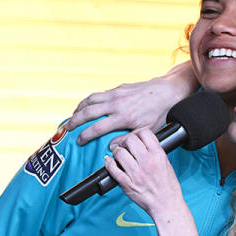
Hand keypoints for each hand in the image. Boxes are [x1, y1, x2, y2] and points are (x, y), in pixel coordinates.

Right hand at [66, 62, 195, 145]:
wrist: (168, 91)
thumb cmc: (159, 113)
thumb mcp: (146, 130)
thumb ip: (128, 139)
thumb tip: (112, 147)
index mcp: (123, 117)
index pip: (97, 128)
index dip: (84, 136)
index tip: (78, 142)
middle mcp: (116, 104)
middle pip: (88, 112)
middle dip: (75, 121)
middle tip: (67, 129)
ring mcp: (116, 94)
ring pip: (90, 100)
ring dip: (78, 108)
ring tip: (72, 116)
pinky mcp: (118, 88)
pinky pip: (98, 94)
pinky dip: (88, 100)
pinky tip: (86, 105)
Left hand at [102, 127, 182, 216]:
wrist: (167, 204)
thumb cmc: (168, 186)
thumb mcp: (166, 163)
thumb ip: (155, 151)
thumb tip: (142, 143)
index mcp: (158, 155)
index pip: (145, 133)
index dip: (137, 133)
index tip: (134, 138)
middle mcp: (147, 162)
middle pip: (130, 140)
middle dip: (124, 141)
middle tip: (122, 145)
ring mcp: (136, 173)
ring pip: (120, 153)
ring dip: (116, 152)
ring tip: (118, 155)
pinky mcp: (128, 184)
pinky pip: (113, 170)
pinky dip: (109, 163)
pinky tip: (109, 161)